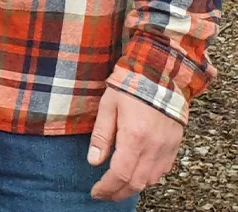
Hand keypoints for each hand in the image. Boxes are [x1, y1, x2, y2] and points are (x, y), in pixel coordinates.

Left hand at [89, 87, 183, 201]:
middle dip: (118, 193)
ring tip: (116, 186)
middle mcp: (153, 148)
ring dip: (133, 188)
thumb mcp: (107, 106)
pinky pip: (162, 171)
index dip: (107, 188)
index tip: (96, 192)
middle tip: (103, 194)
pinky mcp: (175, 146)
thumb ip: (101, 135)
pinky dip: (148, 178)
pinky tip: (136, 174)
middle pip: (136, 183)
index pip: (120, 174)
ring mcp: (167, 148)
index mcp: (134, 137)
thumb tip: (94, 161)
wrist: (159, 74)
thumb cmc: (129, 86)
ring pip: (151, 180)